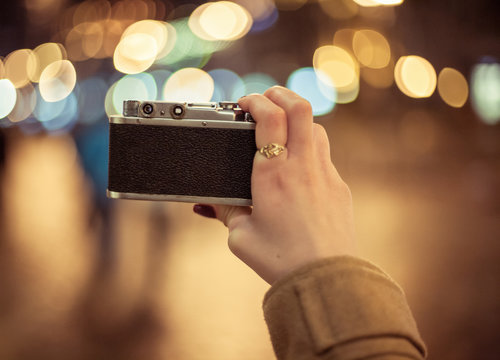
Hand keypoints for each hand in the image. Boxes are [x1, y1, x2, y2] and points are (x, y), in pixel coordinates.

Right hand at [194, 86, 356, 283]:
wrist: (324, 278)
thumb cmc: (280, 259)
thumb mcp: (240, 237)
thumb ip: (225, 213)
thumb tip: (209, 203)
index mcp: (273, 175)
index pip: (269, 117)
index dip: (255, 101)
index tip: (244, 103)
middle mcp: (302, 167)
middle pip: (300, 107)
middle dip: (280, 94)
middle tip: (265, 98)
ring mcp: (325, 175)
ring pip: (316, 128)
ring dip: (297, 119)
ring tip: (281, 128)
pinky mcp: (339, 188)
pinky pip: (324, 155)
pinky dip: (309, 147)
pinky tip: (297, 165)